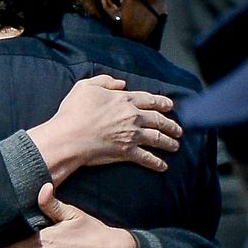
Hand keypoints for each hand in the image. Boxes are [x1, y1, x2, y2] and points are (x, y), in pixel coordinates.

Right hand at [27, 74, 180, 183]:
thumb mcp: (86, 86)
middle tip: (178, 129)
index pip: (148, 99)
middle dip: (170, 124)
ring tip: (176, 146)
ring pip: (157, 138)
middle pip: (158, 120)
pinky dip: (156, 163)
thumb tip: (121, 84)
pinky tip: (163, 166)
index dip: (161, 102)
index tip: (170, 105)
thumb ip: (105, 81)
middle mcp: (132, 116)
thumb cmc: (74, 111)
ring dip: (168, 142)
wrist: (69, 137)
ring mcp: (132, 135)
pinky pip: (146, 158)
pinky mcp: (127, 152)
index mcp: (124, 100)